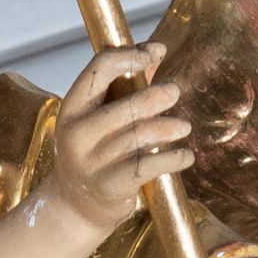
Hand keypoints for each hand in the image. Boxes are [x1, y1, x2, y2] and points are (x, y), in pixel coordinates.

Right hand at [45, 44, 191, 238]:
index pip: (99, 69)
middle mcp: (77, 133)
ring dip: (168, 128)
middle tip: (174, 92)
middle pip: (125, 105)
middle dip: (156, 96)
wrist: (76, 205)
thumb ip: (126, 87)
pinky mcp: (110, 185)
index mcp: (72, 107)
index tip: (155, 52)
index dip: (130, 56)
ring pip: (139, 136)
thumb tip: (156, 53)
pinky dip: (172, 158)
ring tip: (184, 127)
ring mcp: (91, 161)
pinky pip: (148, 166)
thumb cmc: (94, 152)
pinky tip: (186, 155)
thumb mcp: (99, 117)